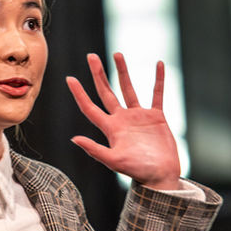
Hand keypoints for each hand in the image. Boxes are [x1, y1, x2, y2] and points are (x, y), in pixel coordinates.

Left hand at [66, 52, 180, 189]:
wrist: (161, 177)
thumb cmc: (137, 171)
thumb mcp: (114, 161)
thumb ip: (95, 149)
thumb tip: (74, 138)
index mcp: (110, 128)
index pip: (90, 108)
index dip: (79, 94)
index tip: (69, 78)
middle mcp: (122, 119)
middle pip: (106, 91)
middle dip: (98, 74)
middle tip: (91, 56)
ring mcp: (139, 116)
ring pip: (128, 88)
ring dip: (123, 71)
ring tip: (117, 53)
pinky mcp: (156, 116)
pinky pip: (157, 93)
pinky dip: (158, 79)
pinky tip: (158, 64)